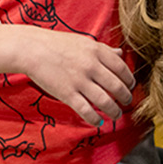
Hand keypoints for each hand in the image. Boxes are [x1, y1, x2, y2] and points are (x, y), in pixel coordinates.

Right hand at [17, 28, 134, 126]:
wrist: (31, 48)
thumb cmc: (58, 44)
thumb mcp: (84, 42)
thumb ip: (104, 49)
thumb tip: (121, 53)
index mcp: (96, 51)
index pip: (122, 68)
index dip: (129, 80)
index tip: (130, 86)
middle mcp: (91, 66)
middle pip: (117, 86)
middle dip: (125, 97)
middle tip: (126, 102)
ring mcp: (79, 81)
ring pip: (105, 101)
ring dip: (114, 112)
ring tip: (116, 115)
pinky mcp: (67, 94)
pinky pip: (86, 110)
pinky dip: (95, 119)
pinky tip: (98, 122)